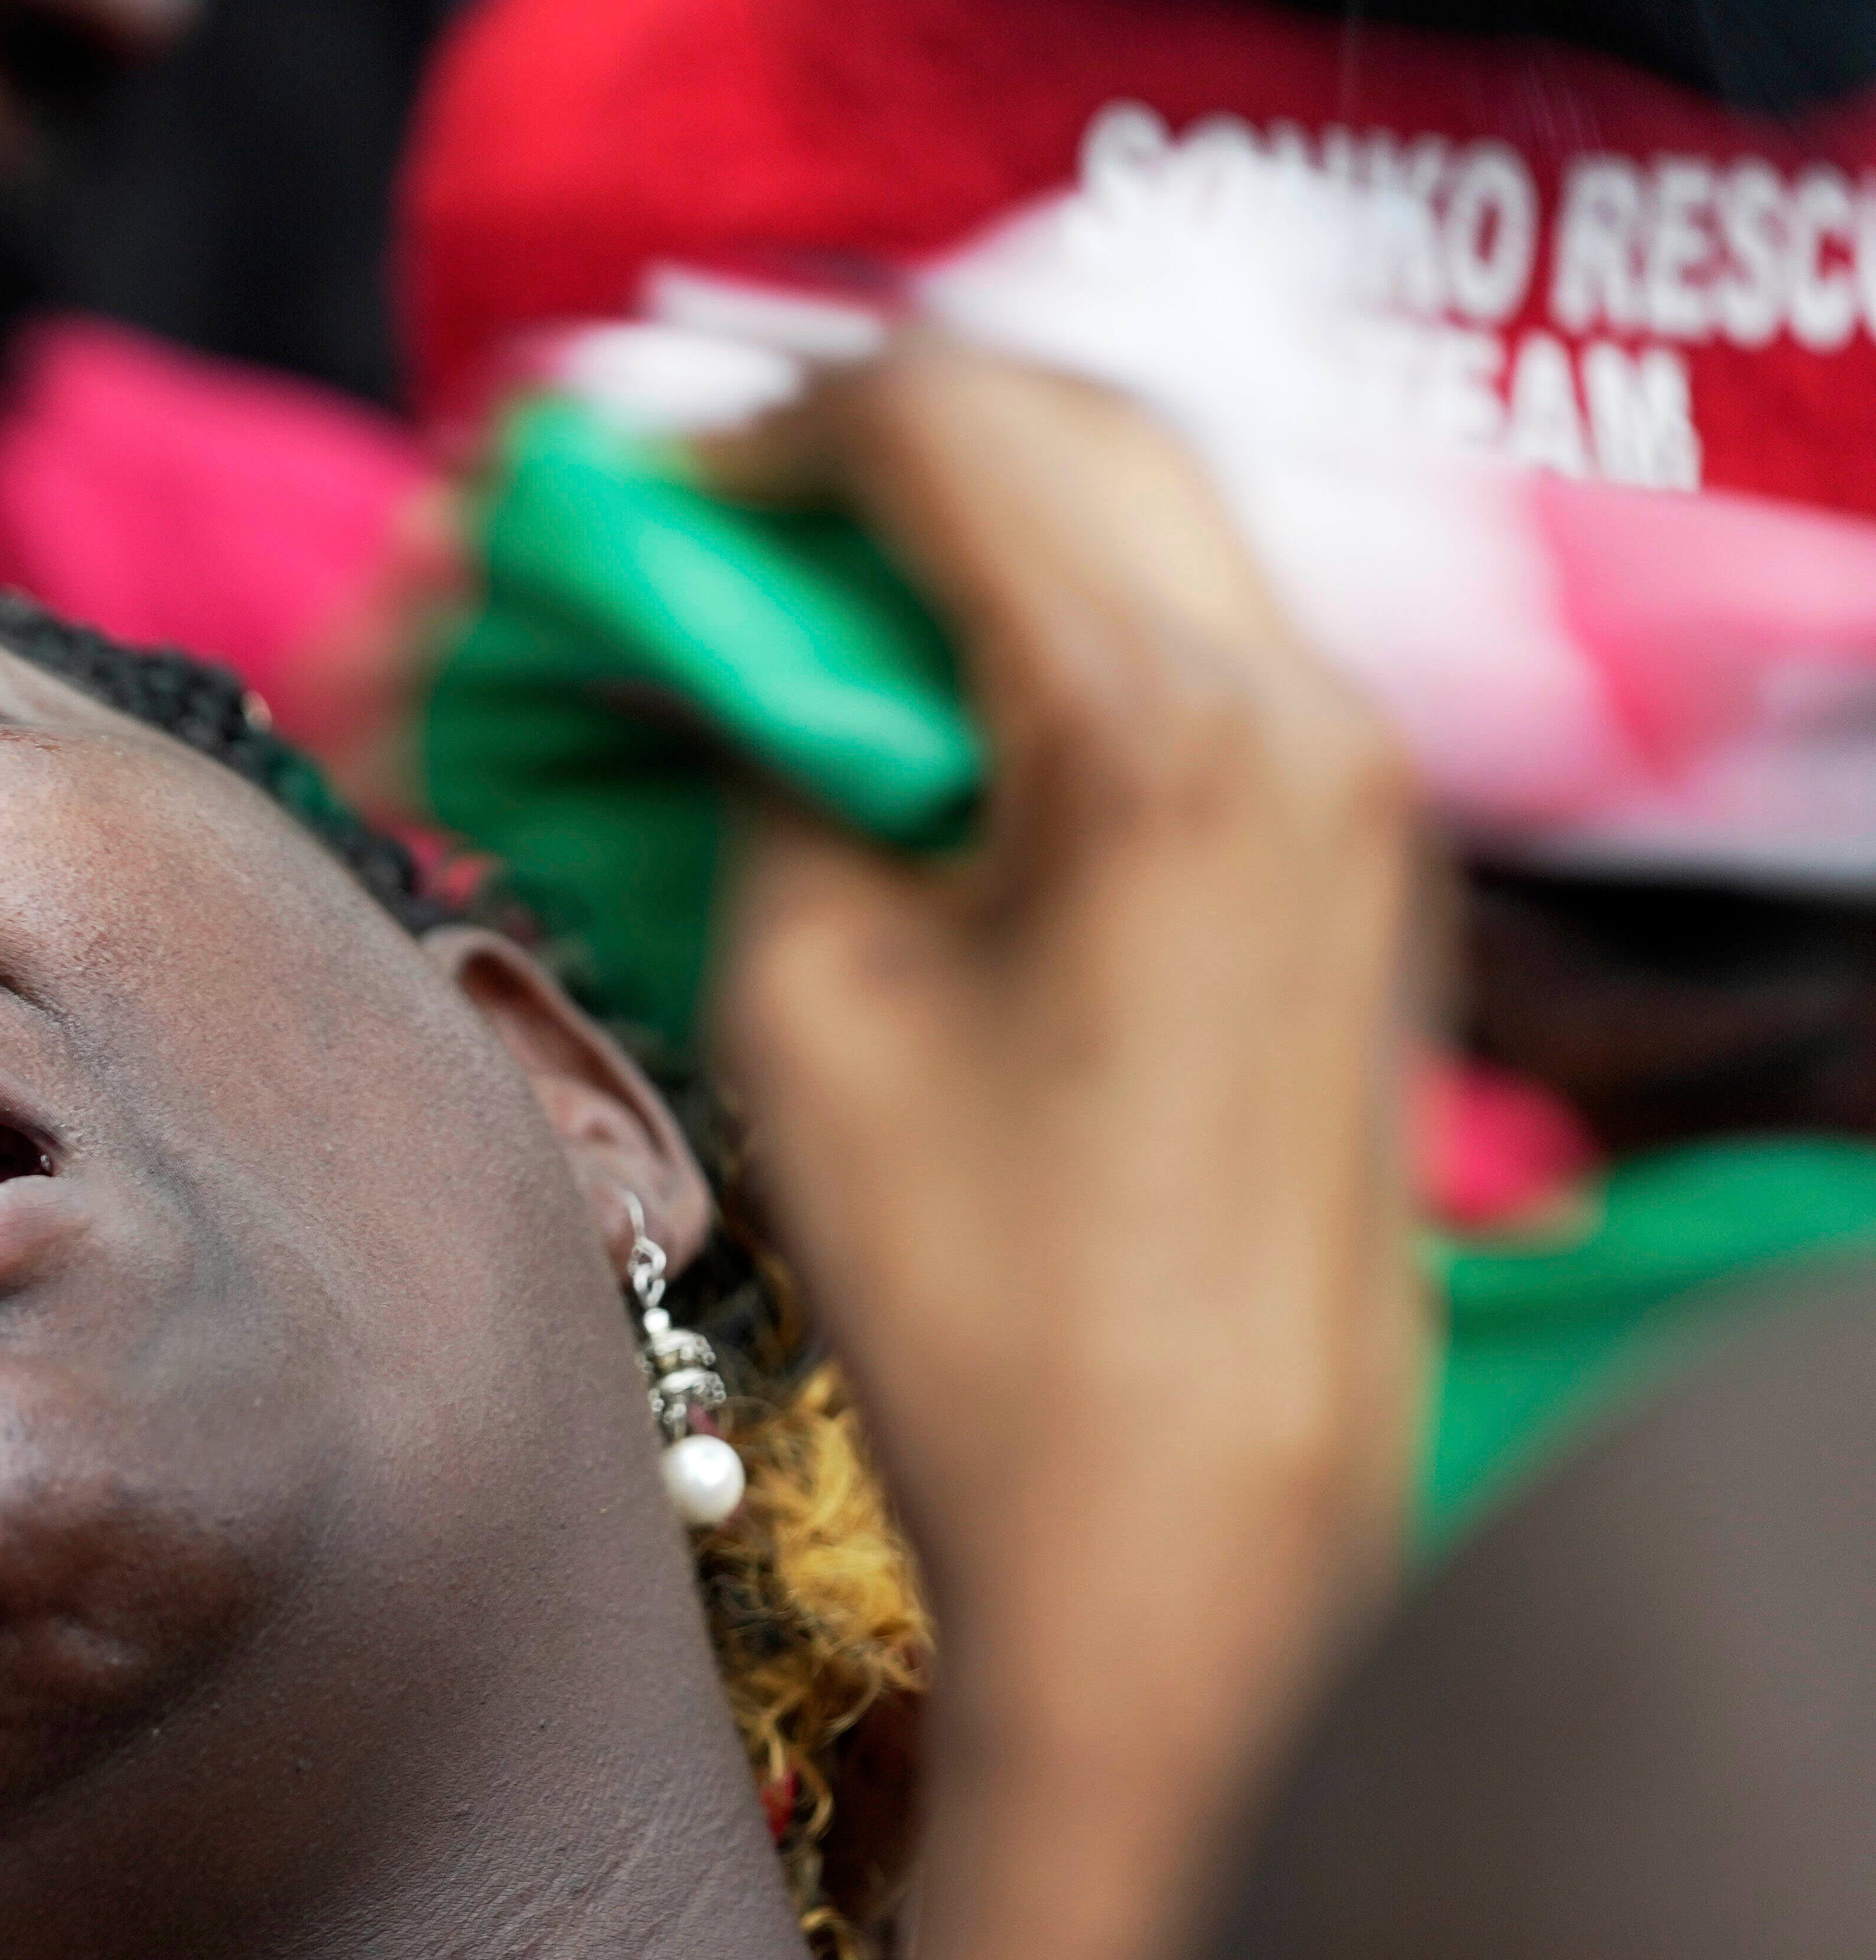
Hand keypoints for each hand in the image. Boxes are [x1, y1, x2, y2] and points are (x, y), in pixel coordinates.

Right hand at [702, 345, 1425, 1959]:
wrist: (1200, 1539)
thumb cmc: (996, 1307)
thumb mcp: (812, 994)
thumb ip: (753, 761)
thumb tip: (681, 641)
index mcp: (1173, 726)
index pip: (939, 420)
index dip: (741, 430)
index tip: (609, 502)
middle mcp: (1304, 707)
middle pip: (1049, 421)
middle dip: (832, 443)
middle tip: (667, 524)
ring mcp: (1350, 777)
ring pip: (1119, 513)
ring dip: (923, 523)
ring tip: (752, 611)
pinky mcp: (1340, 854)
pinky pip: (1170, 639)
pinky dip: (1008, 621)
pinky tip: (873, 704)